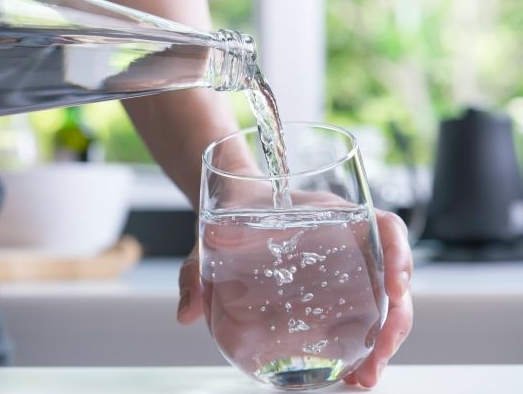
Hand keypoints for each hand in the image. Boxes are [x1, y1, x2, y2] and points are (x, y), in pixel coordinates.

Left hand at [177, 209, 412, 388]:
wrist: (230, 208)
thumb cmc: (230, 214)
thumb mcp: (209, 237)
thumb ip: (195, 271)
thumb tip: (186, 314)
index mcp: (332, 216)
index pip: (384, 228)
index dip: (399, 255)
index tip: (396, 287)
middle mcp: (350, 242)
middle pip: (393, 279)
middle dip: (395, 324)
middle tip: (374, 362)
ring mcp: (348, 267)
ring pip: (385, 306)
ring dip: (384, 344)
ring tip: (363, 379)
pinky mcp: (337, 292)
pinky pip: (363, 317)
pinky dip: (363, 345)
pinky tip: (350, 372)